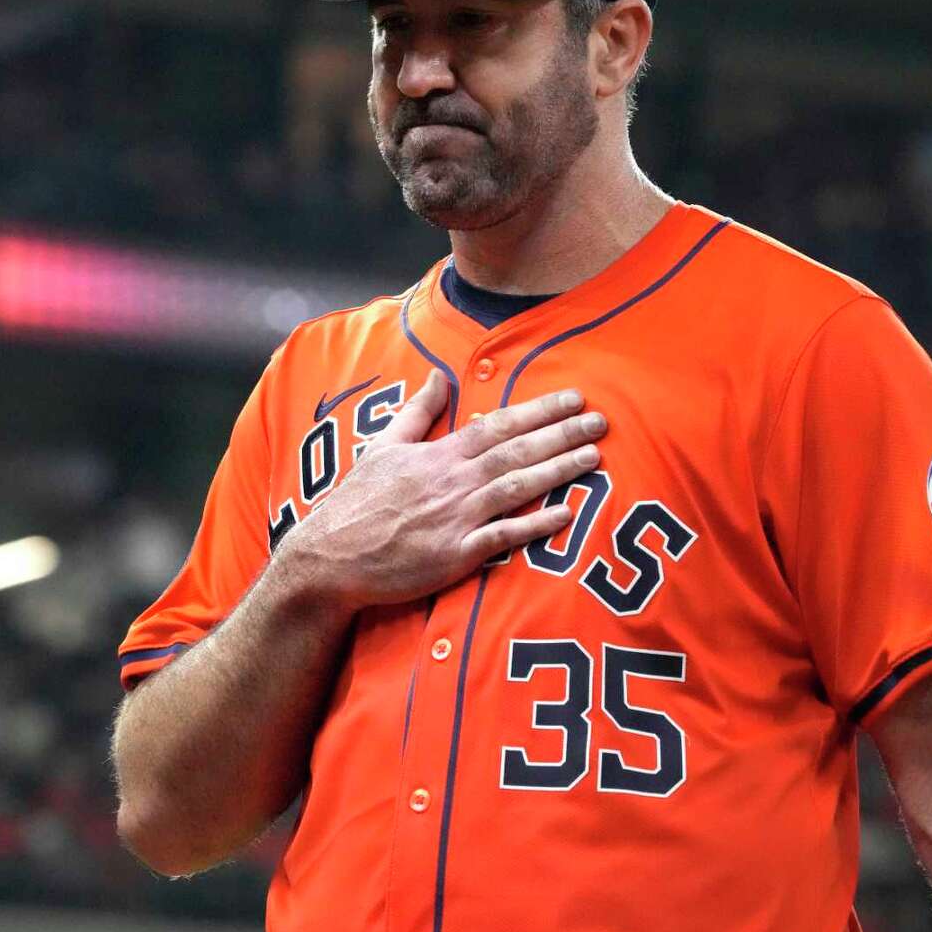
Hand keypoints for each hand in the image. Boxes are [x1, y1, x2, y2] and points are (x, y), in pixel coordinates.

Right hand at [273, 369, 605, 613]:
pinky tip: (566, 514)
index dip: (538, 411)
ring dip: (558, 471)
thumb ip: (417, 412)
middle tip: (600, 421)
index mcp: (438, 455)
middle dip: (561, 434)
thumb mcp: (382, 447)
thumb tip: (437, 374)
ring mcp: (456, 519)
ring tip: (594, 457)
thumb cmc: (357, 502)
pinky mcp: (456, 555)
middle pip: (516, 452)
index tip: (573, 398)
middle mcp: (452, 482)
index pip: (497, 425)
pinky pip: (503, 537)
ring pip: (516, 488)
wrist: (331, 557)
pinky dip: (535, 524)